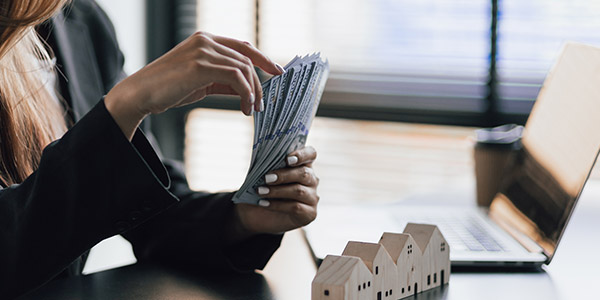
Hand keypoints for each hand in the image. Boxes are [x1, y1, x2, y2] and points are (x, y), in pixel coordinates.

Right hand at [105, 31, 283, 139]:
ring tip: (253, 109)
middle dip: (260, 82)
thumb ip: (223, 80)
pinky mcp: (200, 65)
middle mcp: (206, 40)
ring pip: (243, 68)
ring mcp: (203, 50)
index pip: (242, 46)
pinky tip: (245, 107)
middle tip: (263, 103)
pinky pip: (235, 77)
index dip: (262, 58)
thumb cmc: (168, 89)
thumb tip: (247, 90)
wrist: (140, 94)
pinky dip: (245, 93)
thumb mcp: (201, 82)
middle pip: (246, 58)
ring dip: (253, 91)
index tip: (277, 72)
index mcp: (205, 39)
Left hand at [234, 146, 319, 234]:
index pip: (311, 154)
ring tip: (261, 191)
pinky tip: (264, 203)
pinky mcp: (310, 213)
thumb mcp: (264, 176)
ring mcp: (312, 197)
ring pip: (299, 191)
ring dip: (277, 191)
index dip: (302, 155)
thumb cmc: (265, 189)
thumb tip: (263, 160)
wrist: (259, 214)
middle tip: (266, 178)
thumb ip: (268, 167)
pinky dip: (277, 205)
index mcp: (303, 165)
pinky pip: (296, 207)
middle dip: (284, 175)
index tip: (287, 159)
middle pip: (304, 173)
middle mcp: (311, 180)